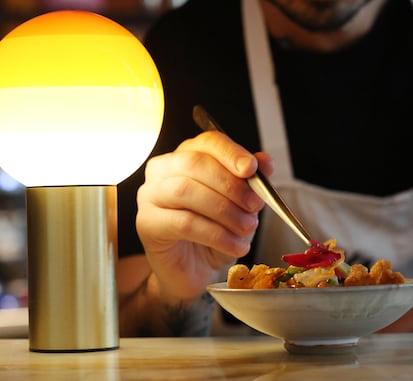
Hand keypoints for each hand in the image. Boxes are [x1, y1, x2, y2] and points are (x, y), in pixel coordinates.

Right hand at [135, 131, 268, 302]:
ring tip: (247, 228)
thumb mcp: (240, 204)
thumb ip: (251, 180)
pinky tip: (235, 244)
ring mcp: (150, 195)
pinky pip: (184, 223)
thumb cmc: (216, 231)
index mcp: (186, 155)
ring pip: (186, 191)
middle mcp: (163, 169)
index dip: (231, 153)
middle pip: (194, 163)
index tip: (252, 168)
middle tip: (255, 205)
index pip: (207, 142)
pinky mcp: (147, 224)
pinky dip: (216, 234)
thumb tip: (265, 161)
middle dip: (230, 185)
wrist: (197, 270)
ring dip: (225, 211)